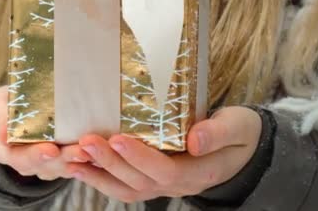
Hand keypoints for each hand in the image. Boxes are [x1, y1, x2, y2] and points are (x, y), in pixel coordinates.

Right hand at [0, 86, 90, 180]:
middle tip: (81, 152)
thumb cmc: (4, 103)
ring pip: (62, 168)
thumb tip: (6, 135)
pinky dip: (87, 161)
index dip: (36, 155)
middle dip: (64, 160)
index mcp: (6, 152)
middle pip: (45, 166)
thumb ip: (1, 118)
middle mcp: (26, 163)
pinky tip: (100, 153)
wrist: (14, 106)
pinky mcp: (61, 160)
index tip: (51, 149)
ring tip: (93, 152)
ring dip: (78, 161)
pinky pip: (74, 165)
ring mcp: (44, 164)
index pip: (20, 159)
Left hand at [66, 106, 261, 202]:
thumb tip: (195, 139)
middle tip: (86, 141)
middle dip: (111, 163)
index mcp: (200, 172)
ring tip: (73, 159)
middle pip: (140, 181)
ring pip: (128, 189)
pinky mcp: (154, 181)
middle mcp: (179, 185)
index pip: (166, 170)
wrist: (244, 150)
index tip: (118, 138)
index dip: (140, 157)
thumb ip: (218, 132)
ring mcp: (164, 186)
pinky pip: (126, 187)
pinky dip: (101, 179)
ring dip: (99, 175)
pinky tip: (80, 166)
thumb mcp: (238, 127)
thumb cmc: (240, 132)